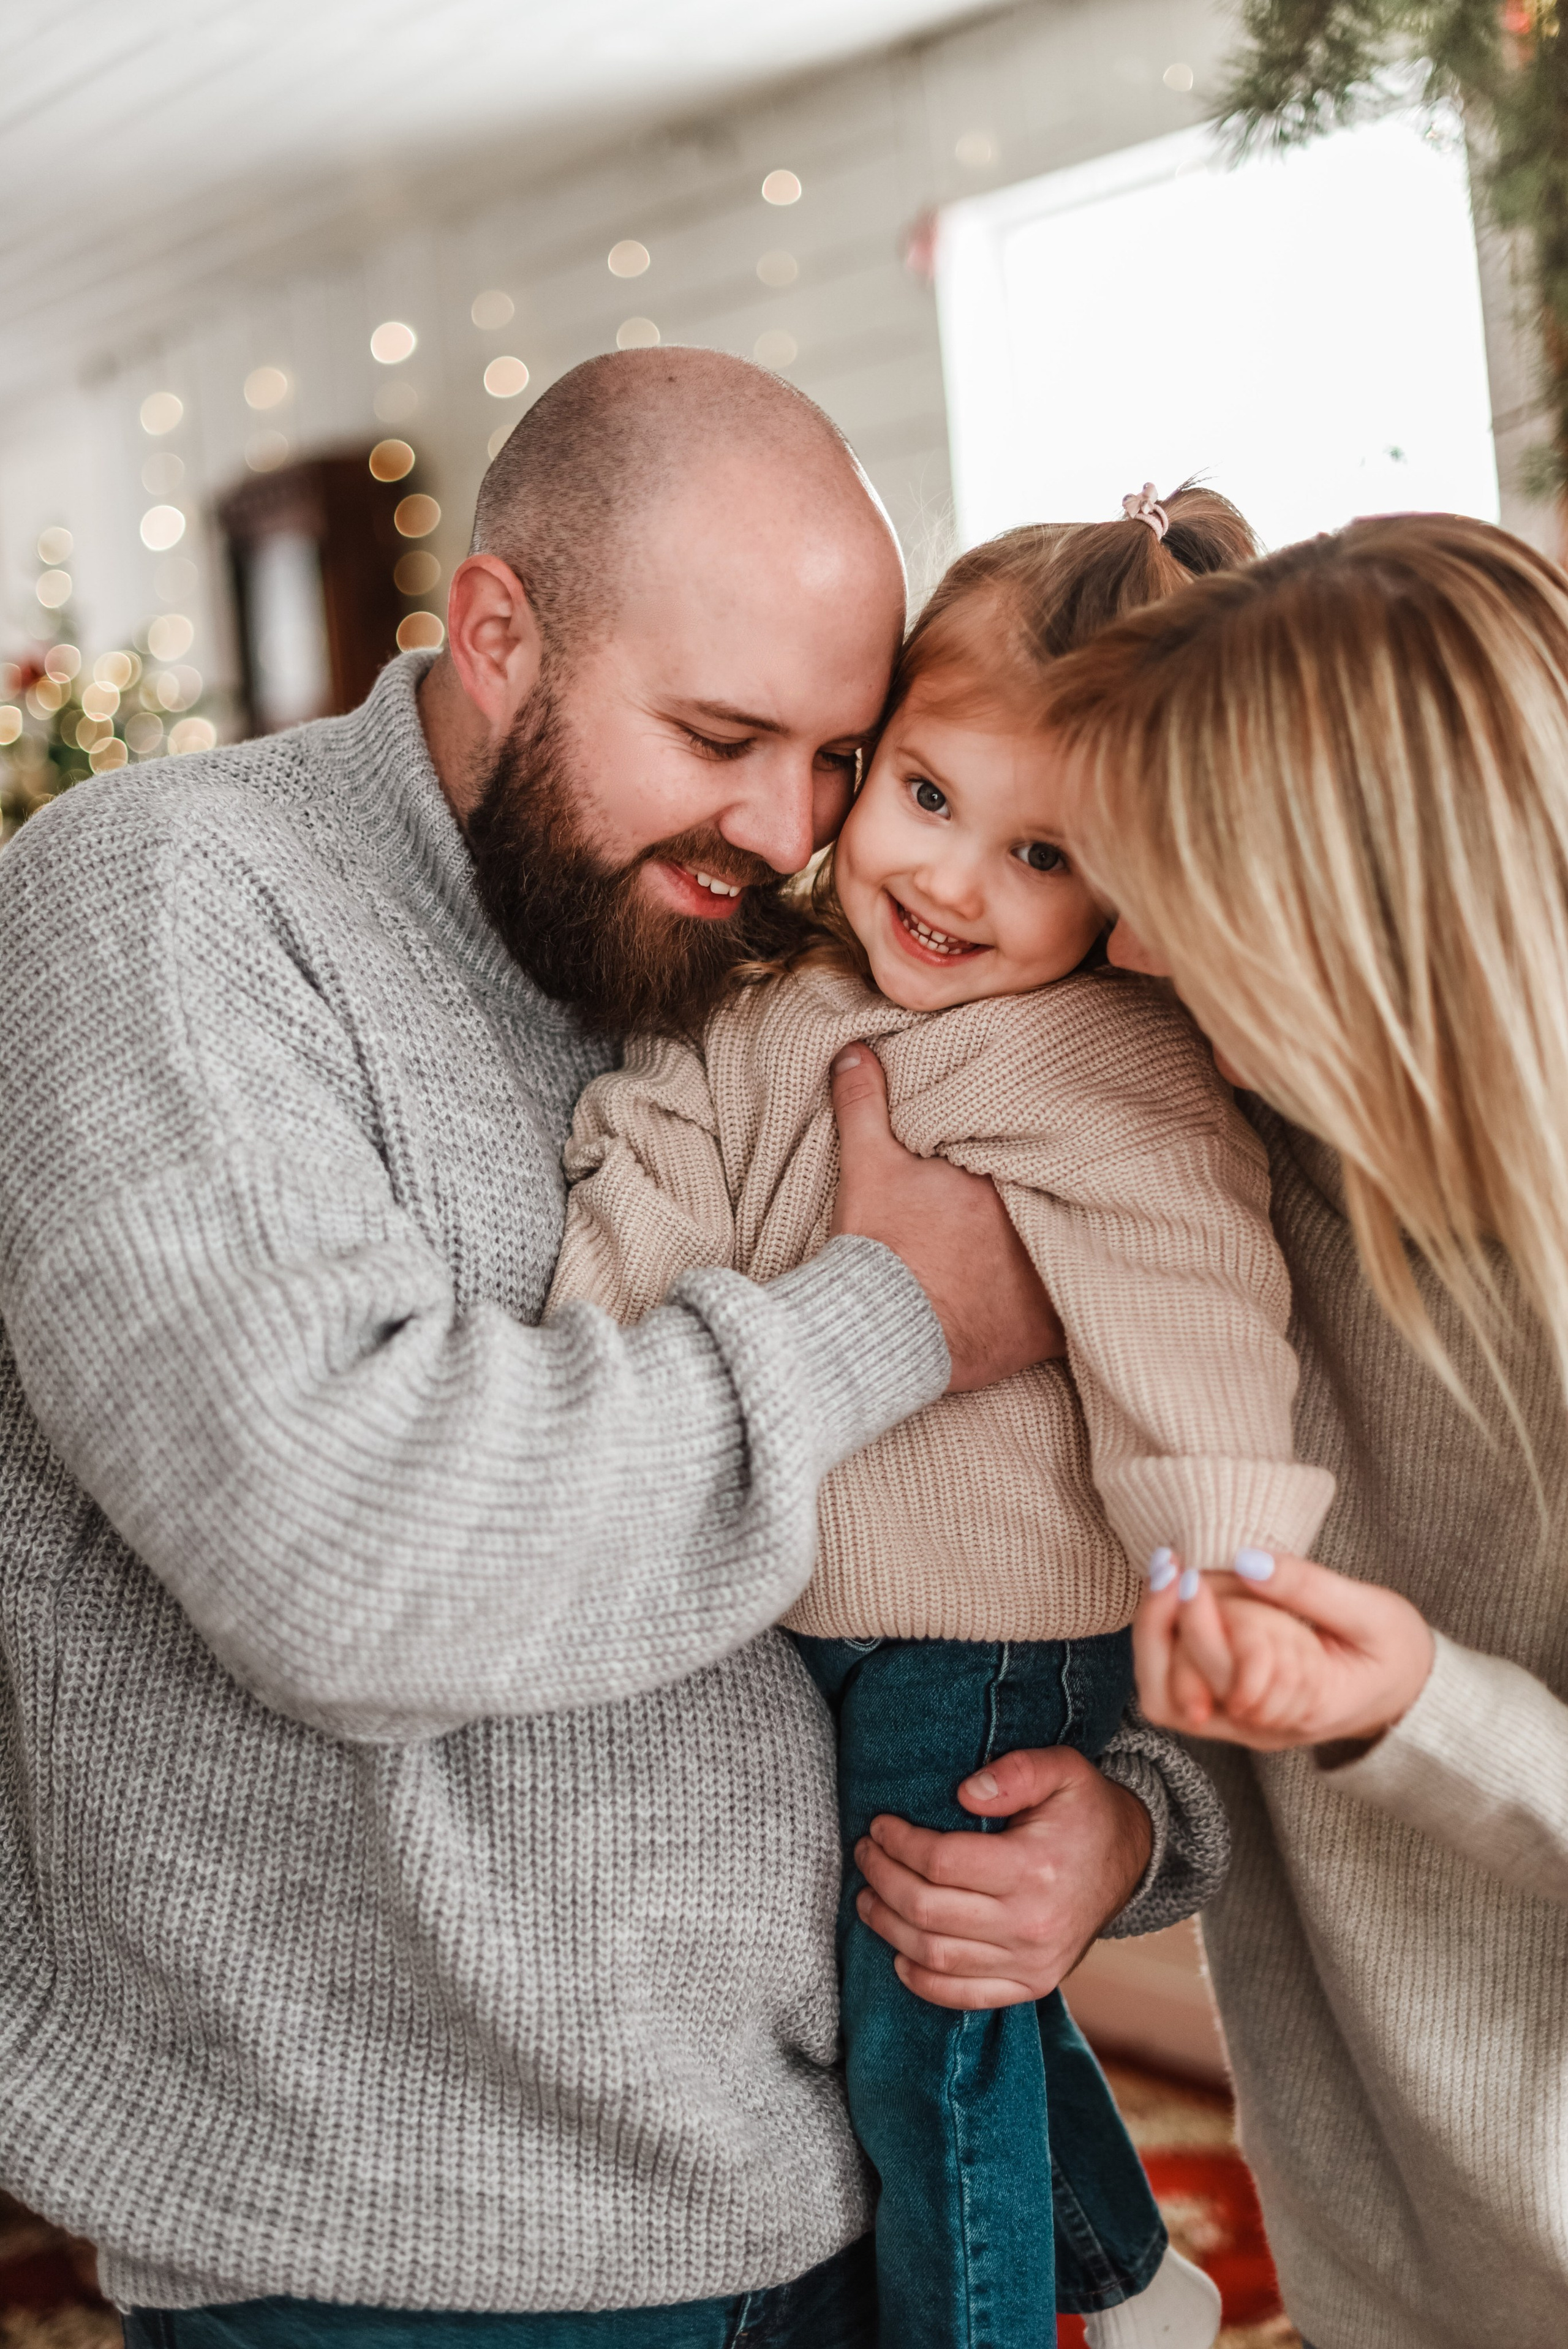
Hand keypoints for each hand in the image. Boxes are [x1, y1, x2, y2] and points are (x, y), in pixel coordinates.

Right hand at [829, 1042, 1064, 1391]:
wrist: (881, 1331)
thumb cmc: (879, 1248)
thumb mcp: (867, 1166)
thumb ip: (865, 1104)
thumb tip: (858, 1050)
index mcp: (1000, 1180)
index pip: (1041, 1152)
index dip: (1041, 1147)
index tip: (1040, 1142)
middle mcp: (1036, 1225)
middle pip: (1067, 1200)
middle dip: (1065, 1194)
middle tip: (1066, 1188)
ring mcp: (1048, 1279)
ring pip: (1081, 1250)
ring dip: (1076, 1243)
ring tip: (1075, 1234)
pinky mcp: (1048, 1331)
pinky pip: (1083, 1313)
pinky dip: (1082, 1304)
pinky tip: (1083, 1295)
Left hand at [852, 1747, 1151, 2007]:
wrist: (1130, 1859)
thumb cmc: (1086, 1810)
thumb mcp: (1063, 1768)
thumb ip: (1016, 1771)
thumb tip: (963, 1793)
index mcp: (1035, 1869)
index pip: (942, 1862)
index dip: (899, 1843)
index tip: (879, 1826)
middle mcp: (1033, 1925)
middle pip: (929, 1911)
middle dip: (883, 1880)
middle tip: (865, 1855)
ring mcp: (1033, 1963)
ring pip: (936, 1956)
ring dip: (890, 1928)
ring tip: (867, 1898)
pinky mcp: (1033, 1985)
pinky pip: (965, 1997)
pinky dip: (923, 1982)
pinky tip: (899, 1955)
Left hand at [1134, 1551, 1435, 1749]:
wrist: (1406, 1693)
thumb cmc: (1396, 1651)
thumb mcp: (1370, 1612)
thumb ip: (1310, 1588)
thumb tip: (1246, 1559)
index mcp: (1308, 1706)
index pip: (1231, 1679)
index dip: (1201, 1625)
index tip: (1193, 1574)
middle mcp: (1264, 1727)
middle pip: (1178, 1696)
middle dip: (1163, 1626)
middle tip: (1170, 1565)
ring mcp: (1243, 1724)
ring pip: (1167, 1695)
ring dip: (1156, 1633)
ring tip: (1168, 1573)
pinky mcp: (1231, 1709)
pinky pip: (1179, 1685)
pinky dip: (1167, 1640)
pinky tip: (1176, 1594)